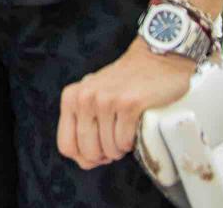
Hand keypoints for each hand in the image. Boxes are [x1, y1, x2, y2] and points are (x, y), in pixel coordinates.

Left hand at [57, 40, 194, 169]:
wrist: (155, 60)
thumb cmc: (125, 84)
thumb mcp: (94, 96)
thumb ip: (83, 123)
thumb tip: (85, 161)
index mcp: (71, 97)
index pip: (66, 146)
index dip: (84, 156)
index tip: (98, 151)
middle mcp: (85, 97)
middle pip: (87, 152)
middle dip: (104, 156)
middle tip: (115, 143)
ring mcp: (106, 100)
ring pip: (109, 149)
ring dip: (120, 149)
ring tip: (126, 131)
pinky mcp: (128, 104)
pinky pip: (125, 142)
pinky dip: (132, 142)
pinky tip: (135, 127)